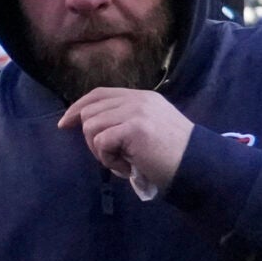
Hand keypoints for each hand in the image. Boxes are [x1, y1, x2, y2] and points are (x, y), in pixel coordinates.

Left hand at [58, 87, 193, 199]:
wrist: (196, 165)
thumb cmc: (171, 155)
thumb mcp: (147, 129)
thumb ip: (123, 120)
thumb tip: (87, 125)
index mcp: (141, 97)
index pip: (100, 94)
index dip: (78, 107)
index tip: (65, 123)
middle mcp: (138, 99)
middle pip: (90, 112)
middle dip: (91, 139)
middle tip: (111, 156)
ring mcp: (136, 111)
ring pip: (91, 127)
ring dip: (100, 152)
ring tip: (123, 162)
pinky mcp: (134, 128)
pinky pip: (100, 143)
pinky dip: (109, 160)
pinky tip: (127, 167)